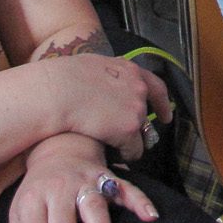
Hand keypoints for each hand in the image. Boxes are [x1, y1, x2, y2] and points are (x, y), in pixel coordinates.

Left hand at [11, 133, 158, 222]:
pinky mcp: (107, 176)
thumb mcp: (20, 211)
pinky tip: (150, 216)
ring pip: (93, 207)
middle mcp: (59, 190)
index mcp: (33, 200)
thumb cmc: (39, 190)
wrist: (59, 147)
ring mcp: (85, 182)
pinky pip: (126, 188)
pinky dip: (139, 202)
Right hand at [39, 55, 172, 162]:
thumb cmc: (63, 79)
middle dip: (143, 126)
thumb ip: (108, 74)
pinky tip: (115, 156)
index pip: (156, 86)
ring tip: (119, 149)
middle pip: (148, 113)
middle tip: (140, 138)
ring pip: (142, 135)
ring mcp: (136, 109)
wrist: (56, 93)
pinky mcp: (129, 130)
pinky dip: (125, 155)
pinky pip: (133, 150)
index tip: (166, 116)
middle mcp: (138, 88)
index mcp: (129, 70)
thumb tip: (107, 81)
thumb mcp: (93, 66)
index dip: (162, 103)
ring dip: (132, 142)